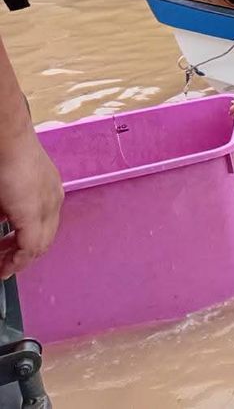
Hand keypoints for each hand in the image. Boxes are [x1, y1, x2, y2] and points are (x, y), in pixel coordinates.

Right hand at [0, 129, 63, 278]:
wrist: (9, 141)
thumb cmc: (6, 159)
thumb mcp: (10, 191)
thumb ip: (8, 208)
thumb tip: (4, 219)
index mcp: (50, 192)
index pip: (46, 225)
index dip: (30, 243)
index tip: (13, 253)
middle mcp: (54, 200)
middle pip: (46, 238)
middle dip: (25, 255)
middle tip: (6, 265)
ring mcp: (47, 206)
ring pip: (40, 244)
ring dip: (21, 259)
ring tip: (4, 268)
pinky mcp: (34, 212)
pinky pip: (31, 245)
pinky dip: (18, 258)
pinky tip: (6, 266)